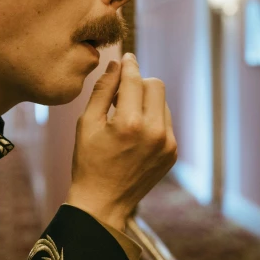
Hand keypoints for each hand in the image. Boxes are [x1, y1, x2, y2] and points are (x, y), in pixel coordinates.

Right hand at [66, 53, 176, 229]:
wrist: (102, 203)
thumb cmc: (88, 162)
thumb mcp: (87, 124)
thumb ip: (102, 90)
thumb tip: (116, 64)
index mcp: (130, 123)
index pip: (135, 80)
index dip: (129, 65)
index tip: (126, 57)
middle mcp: (155, 132)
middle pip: (156, 86)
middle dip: (139, 84)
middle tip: (120, 96)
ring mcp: (167, 144)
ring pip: (162, 104)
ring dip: (146, 103)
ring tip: (125, 119)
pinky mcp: (172, 153)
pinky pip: (166, 123)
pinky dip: (152, 121)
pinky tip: (134, 136)